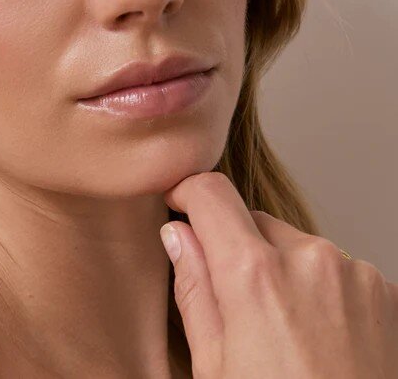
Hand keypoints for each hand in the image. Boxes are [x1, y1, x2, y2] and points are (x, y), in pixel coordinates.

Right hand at [160, 172, 397, 378]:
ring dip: (279, 269)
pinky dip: (316, 287)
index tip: (178, 203)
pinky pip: (332, 267)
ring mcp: (353, 272)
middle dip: (236, 248)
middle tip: (236, 306)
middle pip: (252, 221)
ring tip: (286, 334)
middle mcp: (309, 258)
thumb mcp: (215, 368)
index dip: (187, 193)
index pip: (211, 194)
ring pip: (293, 244)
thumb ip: (193, 287)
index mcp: (255, 276)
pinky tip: (319, 337)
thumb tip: (178, 234)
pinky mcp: (384, 288)